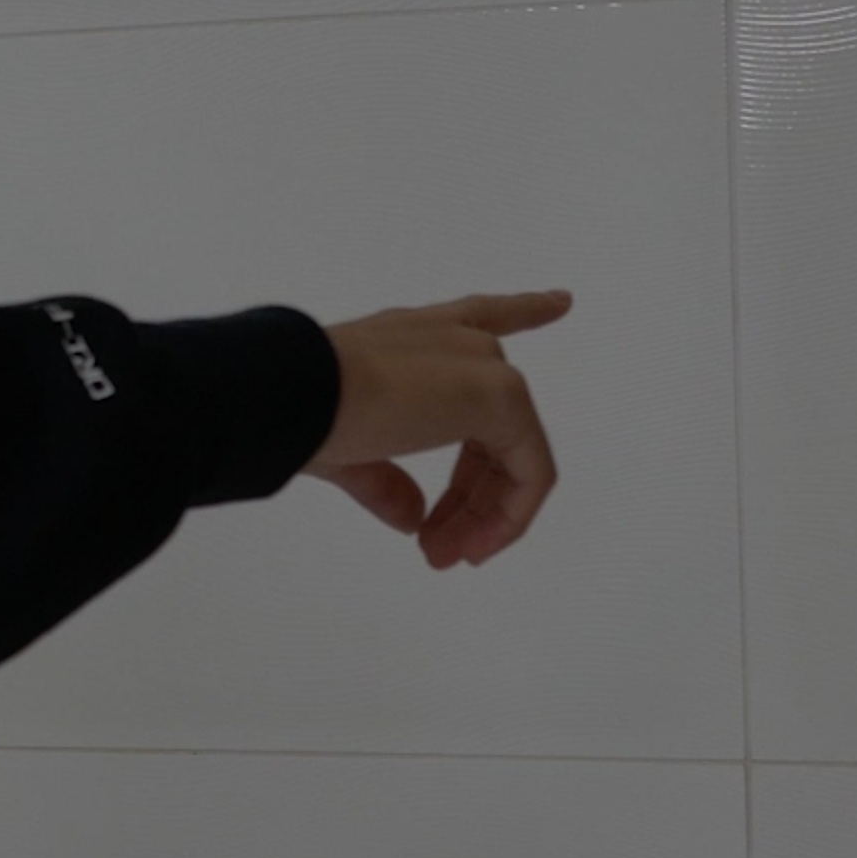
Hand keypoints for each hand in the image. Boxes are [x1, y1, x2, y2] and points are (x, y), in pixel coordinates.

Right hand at [299, 289, 570, 569]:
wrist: (293, 395)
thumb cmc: (302, 411)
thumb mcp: (349, 453)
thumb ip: (387, 482)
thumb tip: (414, 519)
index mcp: (414, 337)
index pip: (483, 316)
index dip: (526, 309)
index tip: (562, 301)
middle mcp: (454, 342)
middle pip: (495, 425)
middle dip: (474, 497)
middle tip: (435, 550)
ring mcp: (482, 365)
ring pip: (512, 452)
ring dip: (485, 515)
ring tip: (446, 556)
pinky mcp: (500, 395)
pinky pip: (529, 471)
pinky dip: (507, 517)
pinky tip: (475, 548)